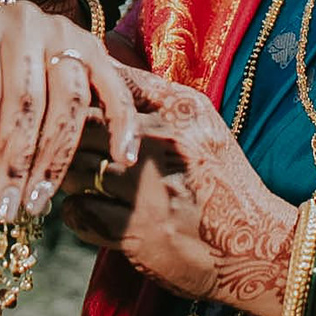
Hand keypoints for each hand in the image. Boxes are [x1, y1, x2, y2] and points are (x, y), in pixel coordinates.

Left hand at [0, 0, 157, 220]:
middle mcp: (21, 22)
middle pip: (25, 101)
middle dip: (15, 163)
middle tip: (8, 209)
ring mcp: (62, 32)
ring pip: (68, 101)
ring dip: (54, 159)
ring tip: (37, 202)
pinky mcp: (95, 47)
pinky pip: (115, 88)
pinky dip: (122, 124)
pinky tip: (122, 159)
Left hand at [58, 78, 298, 315]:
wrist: (256, 247)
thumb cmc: (222, 183)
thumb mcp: (203, 128)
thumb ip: (158, 99)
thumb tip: (103, 68)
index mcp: (182, 110)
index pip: (111, 83)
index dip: (84, 92)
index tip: (73, 102)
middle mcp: (165, 142)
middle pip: (85, 124)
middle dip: (66, 136)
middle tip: (59, 148)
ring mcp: (149, 188)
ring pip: (76, 168)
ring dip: (67, 176)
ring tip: (73, 180)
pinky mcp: (137, 231)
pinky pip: (79, 212)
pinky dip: (76, 212)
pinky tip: (89, 211)